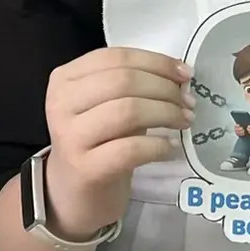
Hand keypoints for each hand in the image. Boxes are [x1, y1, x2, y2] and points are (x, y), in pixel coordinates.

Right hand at [41, 47, 190, 239]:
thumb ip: (133, 86)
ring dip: (166, 113)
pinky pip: (130, 149)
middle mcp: (61, 103)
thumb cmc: (96, 142)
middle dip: (164, 88)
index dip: (155, 62)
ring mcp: (70, 136)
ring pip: (127, 111)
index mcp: (64, 78)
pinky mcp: (85, 168)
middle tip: (189, 102)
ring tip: (184, 121)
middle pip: (122, 81)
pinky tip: (171, 147)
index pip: (114, 57)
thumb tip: (180, 75)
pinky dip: (158, 146)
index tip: (185, 73)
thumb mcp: (106, 105)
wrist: (70, 193)